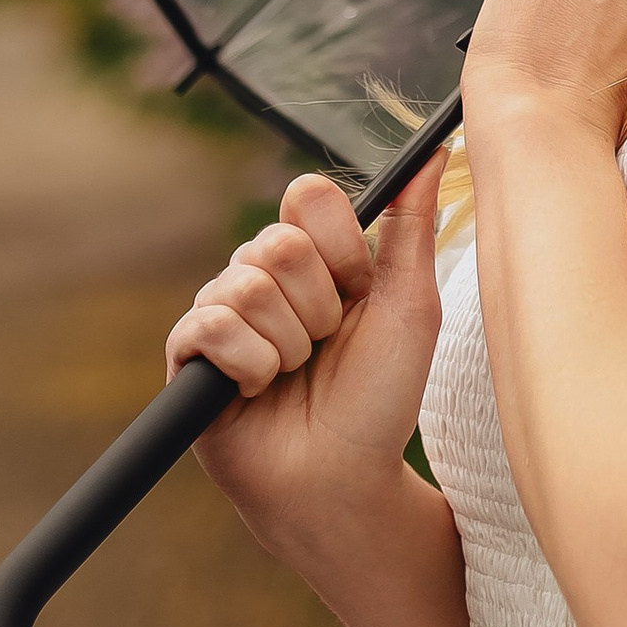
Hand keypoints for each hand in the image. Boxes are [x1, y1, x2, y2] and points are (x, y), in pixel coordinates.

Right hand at [167, 164, 443, 533]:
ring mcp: (224, 314)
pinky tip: (257, 391)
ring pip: (245, 286)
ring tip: (294, 376)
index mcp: (317, 259)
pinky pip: (209, 326)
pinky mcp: (190, 356)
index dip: (338, 247)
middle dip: (317, 307)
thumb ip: (413, 226)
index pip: (307, 198)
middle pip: (276, 243)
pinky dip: (249, 364)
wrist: (342, 478)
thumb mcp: (411, 307)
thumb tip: (437, 147)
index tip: (356, 291)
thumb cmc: (380, 398)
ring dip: (288, 344)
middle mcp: (265, 277)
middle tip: (325, 347)